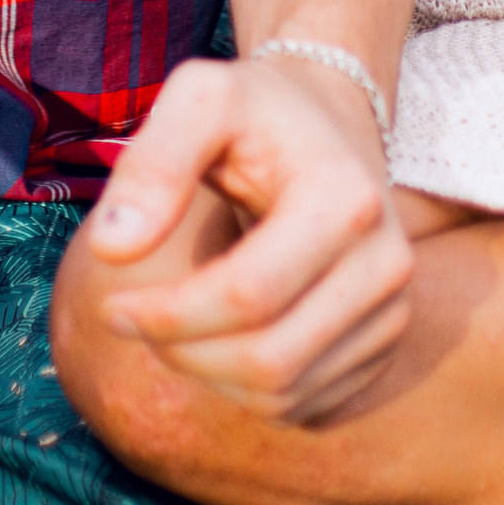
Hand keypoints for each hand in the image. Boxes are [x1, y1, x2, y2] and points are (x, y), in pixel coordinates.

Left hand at [79, 51, 414, 423]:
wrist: (330, 119)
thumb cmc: (255, 110)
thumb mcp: (200, 99)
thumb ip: (152, 164)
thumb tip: (110, 249)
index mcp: (346, 199)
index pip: (248, 296)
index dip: (167, 315)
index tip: (110, 303)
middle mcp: (386, 264)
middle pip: (269, 359)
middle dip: (182, 353)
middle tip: (131, 319)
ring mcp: (393, 312)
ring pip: (284, 395)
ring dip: (206, 375)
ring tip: (168, 326)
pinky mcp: (381, 346)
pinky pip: (302, 405)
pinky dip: (241, 389)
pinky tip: (214, 338)